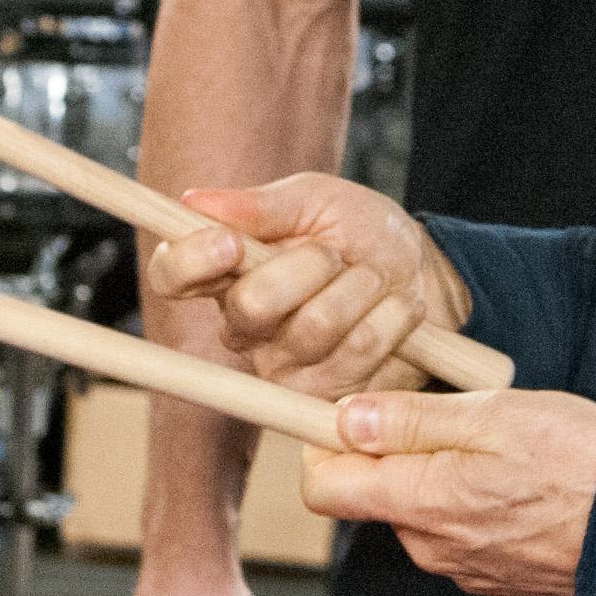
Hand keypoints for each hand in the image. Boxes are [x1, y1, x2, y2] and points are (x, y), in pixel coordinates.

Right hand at [147, 175, 472, 404]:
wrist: (423, 274)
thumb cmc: (360, 233)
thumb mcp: (317, 200)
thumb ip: (262, 205)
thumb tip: (194, 201)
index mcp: (225, 270)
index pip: (173, 275)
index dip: (191, 261)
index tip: (231, 242)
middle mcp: (243, 325)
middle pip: (250, 306)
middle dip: (309, 266)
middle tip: (334, 253)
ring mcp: (282, 367)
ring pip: (312, 329)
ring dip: (359, 288)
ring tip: (372, 277)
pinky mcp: (326, 395)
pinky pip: (358, 351)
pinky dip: (390, 315)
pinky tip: (391, 307)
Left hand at [300, 390, 595, 595]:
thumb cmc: (579, 463)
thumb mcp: (493, 416)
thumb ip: (411, 421)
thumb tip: (344, 421)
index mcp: (420, 502)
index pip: (324, 488)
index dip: (323, 445)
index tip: (352, 413)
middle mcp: (430, 547)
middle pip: (373, 496)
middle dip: (395, 453)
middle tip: (454, 417)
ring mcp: (463, 569)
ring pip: (420, 512)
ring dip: (440, 476)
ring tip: (503, 450)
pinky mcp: (494, 580)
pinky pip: (458, 534)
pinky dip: (473, 504)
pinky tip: (521, 484)